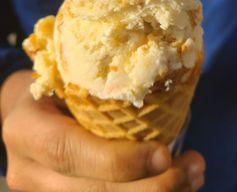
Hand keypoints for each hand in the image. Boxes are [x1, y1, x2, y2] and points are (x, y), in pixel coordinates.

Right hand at [1, 70, 204, 191]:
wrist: (26, 110)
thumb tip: (162, 82)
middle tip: (193, 168)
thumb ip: (97, 87)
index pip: (66, 151)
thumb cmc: (54, 84)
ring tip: (192, 174)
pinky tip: (176, 184)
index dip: (116, 160)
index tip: (164, 154)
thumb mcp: (65, 74)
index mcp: (26, 130)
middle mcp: (28, 170)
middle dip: (149, 187)